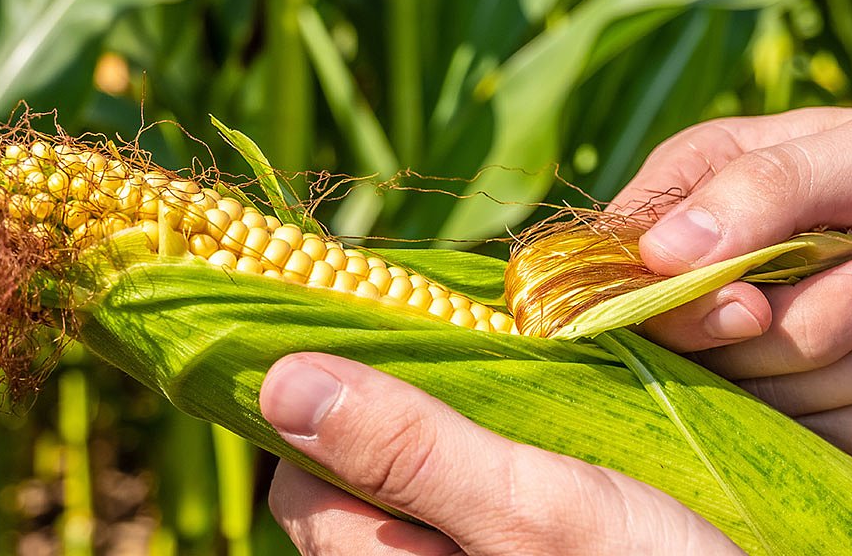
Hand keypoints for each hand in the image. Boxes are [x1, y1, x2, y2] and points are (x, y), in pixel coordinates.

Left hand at [260, 352, 742, 554]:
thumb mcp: (535, 512)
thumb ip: (410, 452)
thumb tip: (279, 382)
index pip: (302, 490)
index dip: (327, 408)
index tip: (388, 339)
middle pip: (368, 481)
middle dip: (409, 407)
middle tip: (479, 351)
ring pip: (433, 484)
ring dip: (468, 423)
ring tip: (532, 378)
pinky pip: (495, 496)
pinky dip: (517, 452)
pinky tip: (571, 422)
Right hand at [615, 107, 851, 462]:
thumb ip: (771, 187)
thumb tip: (663, 255)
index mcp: (697, 189)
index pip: (635, 272)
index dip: (686, 310)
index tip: (755, 310)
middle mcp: (709, 272)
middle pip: (702, 351)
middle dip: (812, 330)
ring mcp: (751, 347)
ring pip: (761, 405)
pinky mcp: (796, 403)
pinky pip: (814, 443)